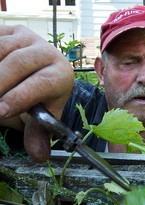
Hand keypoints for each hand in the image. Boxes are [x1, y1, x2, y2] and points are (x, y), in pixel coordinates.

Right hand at [0, 25, 73, 161]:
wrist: (36, 71)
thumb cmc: (41, 95)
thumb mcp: (42, 113)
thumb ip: (38, 133)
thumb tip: (39, 156)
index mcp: (61, 73)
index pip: (43, 82)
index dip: (21, 96)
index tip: (0, 110)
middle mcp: (47, 52)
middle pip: (19, 63)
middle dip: (0, 84)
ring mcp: (27, 38)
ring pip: (1, 49)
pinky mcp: (10, 31)